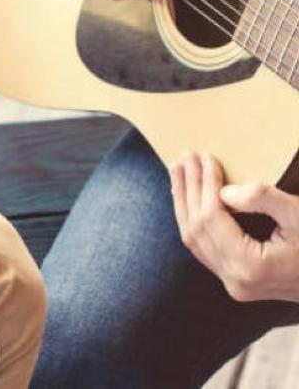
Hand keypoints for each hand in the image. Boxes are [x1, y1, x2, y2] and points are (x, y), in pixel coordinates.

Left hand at [170, 152, 298, 302]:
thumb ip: (263, 199)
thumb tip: (223, 192)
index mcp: (251, 267)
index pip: (211, 218)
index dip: (205, 185)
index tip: (204, 157)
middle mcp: (236, 281)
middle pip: (197, 227)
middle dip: (188, 189)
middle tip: (185, 157)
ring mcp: (234, 285)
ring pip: (194, 239)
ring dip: (184, 203)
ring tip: (178, 172)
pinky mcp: (236, 282)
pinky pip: (204, 247)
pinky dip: (193, 220)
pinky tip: (188, 200)